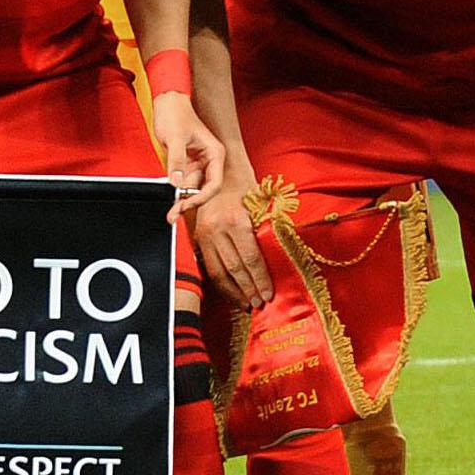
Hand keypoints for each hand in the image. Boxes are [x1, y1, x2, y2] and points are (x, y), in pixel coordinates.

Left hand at [152, 92, 223, 214]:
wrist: (167, 103)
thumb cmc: (176, 114)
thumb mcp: (175, 138)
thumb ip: (176, 161)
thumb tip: (176, 184)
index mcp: (215, 154)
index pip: (214, 183)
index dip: (201, 197)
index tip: (186, 205)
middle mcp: (209, 161)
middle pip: (203, 189)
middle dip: (189, 203)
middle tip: (173, 215)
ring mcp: (197, 164)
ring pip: (192, 189)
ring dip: (181, 201)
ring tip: (170, 214)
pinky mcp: (185, 165)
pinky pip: (182, 183)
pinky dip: (176, 193)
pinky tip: (170, 202)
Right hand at [188, 157, 273, 311]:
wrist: (219, 170)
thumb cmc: (246, 186)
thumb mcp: (260, 205)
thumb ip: (265, 231)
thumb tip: (278, 260)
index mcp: (236, 221)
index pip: (250, 258)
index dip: (260, 279)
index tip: (269, 295)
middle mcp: (217, 230)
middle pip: (235, 269)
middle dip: (249, 289)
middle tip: (260, 304)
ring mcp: (204, 234)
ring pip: (219, 271)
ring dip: (234, 291)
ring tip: (247, 304)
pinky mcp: (196, 238)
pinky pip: (208, 266)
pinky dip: (221, 282)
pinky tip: (231, 292)